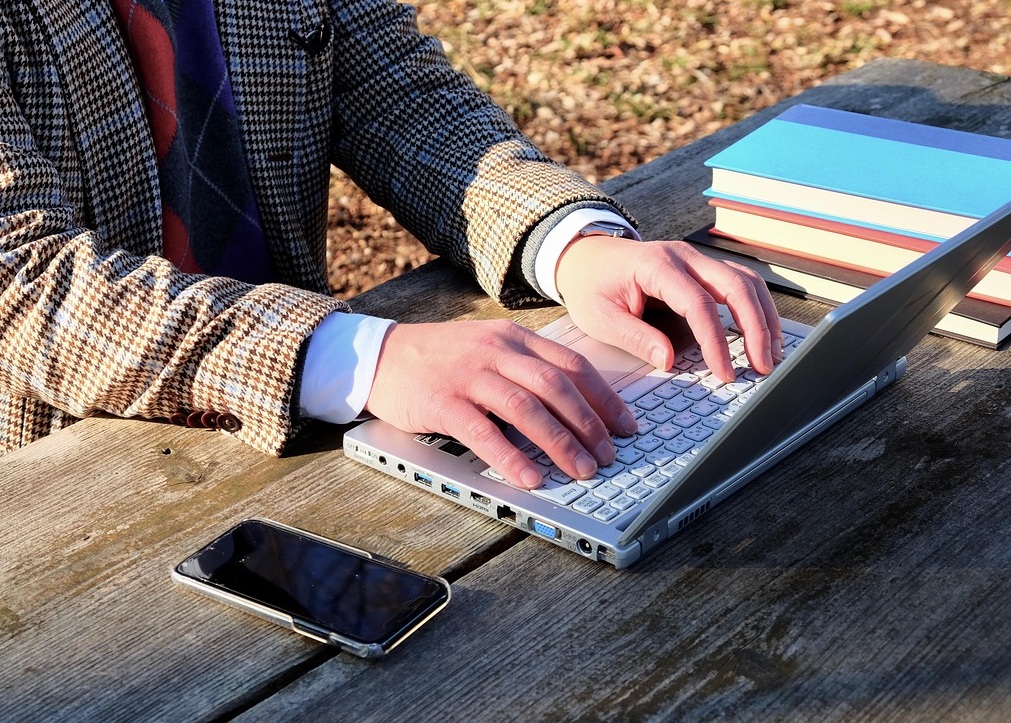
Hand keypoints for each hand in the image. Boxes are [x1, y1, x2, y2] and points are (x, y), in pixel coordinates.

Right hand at [364, 320, 639, 488]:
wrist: (380, 355)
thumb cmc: (440, 358)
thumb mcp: (488, 347)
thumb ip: (525, 367)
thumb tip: (574, 406)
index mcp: (514, 338)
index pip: (572, 365)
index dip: (604, 398)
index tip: (626, 426)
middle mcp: (496, 352)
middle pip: (556, 387)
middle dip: (589, 424)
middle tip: (608, 456)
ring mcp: (469, 375)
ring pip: (526, 408)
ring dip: (559, 442)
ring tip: (581, 471)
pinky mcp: (443, 401)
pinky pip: (483, 431)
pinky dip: (510, 455)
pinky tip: (530, 477)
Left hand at [555, 236, 782, 380]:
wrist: (585, 257)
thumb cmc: (591, 286)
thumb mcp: (600, 317)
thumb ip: (635, 337)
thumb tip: (669, 360)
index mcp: (657, 266)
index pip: (698, 304)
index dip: (716, 341)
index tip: (725, 372)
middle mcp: (684, 257)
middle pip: (736, 286)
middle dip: (756, 328)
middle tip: (762, 366)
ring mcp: (696, 260)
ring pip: (746, 281)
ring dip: (764, 317)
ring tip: (770, 354)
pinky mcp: (702, 270)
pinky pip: (739, 283)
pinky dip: (756, 308)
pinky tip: (762, 335)